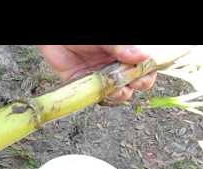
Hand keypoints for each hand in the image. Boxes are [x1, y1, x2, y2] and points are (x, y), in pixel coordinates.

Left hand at [38, 45, 156, 102]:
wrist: (54, 38)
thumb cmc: (81, 35)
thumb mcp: (104, 40)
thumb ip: (119, 47)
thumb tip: (143, 56)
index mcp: (125, 54)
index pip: (144, 67)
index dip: (148, 73)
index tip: (145, 74)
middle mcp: (116, 67)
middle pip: (134, 83)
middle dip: (136, 85)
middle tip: (132, 83)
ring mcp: (101, 77)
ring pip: (117, 93)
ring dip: (120, 95)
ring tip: (117, 90)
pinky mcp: (85, 86)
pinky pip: (97, 97)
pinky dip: (102, 99)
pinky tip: (103, 95)